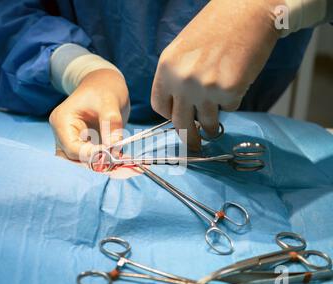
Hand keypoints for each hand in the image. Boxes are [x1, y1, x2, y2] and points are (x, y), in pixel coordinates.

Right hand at [49, 69, 129, 160]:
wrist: (105, 85)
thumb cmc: (104, 89)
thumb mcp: (109, 102)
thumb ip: (111, 124)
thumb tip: (114, 148)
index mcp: (61, 121)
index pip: (72, 148)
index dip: (91, 155)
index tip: (112, 155)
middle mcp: (62, 134)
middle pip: (73, 160)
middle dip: (95, 166)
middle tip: (119, 168)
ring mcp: (71, 142)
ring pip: (80, 164)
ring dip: (100, 168)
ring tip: (121, 168)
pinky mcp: (82, 147)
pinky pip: (91, 161)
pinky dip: (105, 164)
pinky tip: (121, 165)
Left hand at [151, 0, 282, 150]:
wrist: (248, 10)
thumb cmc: (216, 27)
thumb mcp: (183, 50)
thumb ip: (176, 77)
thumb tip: (178, 104)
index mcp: (166, 69)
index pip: (160, 107)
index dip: (169, 116)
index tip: (178, 120)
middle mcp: (182, 81)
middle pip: (180, 124)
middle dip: (188, 139)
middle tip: (194, 146)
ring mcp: (205, 88)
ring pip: (206, 123)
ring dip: (212, 127)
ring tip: (216, 126)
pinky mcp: (229, 91)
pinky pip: (230, 108)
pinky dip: (233, 102)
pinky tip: (236, 82)